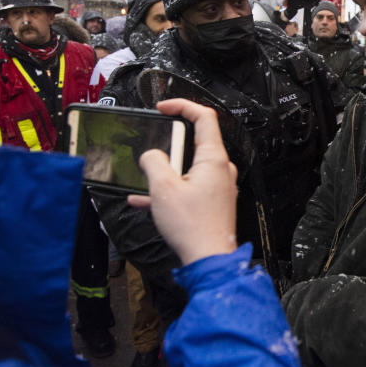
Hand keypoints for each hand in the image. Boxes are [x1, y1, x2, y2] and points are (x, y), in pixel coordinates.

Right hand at [128, 99, 237, 264]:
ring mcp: (219, 186)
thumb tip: (151, 155)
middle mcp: (221, 169)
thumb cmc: (192, 227)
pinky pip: (188, 186)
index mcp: (214, 158)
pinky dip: (169, 189)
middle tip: (153, 159)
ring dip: (165, 171)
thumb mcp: (163, 189)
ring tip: (147, 184)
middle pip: (194, 142)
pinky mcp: (213, 201)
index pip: (204, 116)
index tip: (164, 108)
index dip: (182, 105)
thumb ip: (154, 163)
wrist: (208, 260)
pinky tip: (144, 200)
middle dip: (168, 147)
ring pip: (188, 167)